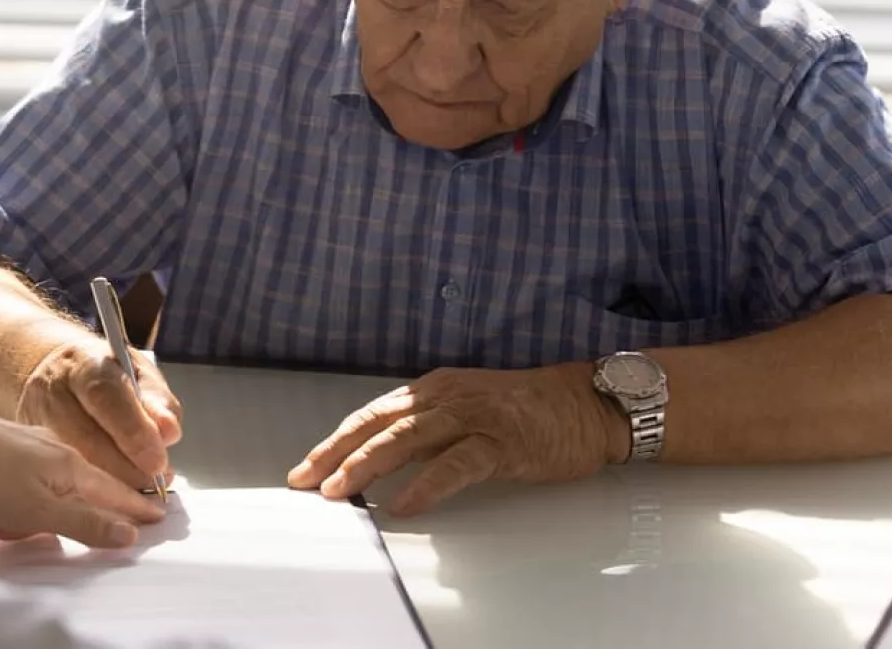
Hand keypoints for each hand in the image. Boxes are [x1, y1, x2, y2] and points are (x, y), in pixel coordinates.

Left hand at [0, 400, 165, 547]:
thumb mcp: (39, 512)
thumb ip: (86, 524)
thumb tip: (127, 533)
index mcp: (72, 467)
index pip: (117, 492)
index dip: (137, 507)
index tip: (158, 515)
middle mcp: (57, 452)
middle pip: (82, 492)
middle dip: (76, 517)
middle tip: (63, 530)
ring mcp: (29, 447)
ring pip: (47, 491)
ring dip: (31, 516)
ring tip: (0, 527)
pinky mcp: (3, 448)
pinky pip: (19, 485)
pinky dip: (9, 504)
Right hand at [18, 338, 182, 489]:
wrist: (54, 374)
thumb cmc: (105, 376)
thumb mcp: (138, 374)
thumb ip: (158, 402)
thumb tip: (169, 433)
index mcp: (85, 365)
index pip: (106, 397)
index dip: (134, 432)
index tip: (158, 461)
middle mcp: (53, 392)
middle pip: (87, 439)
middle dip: (127, 469)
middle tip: (157, 484)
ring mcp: (34, 422)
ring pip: (71, 465)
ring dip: (111, 488)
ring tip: (141, 494)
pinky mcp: (28, 450)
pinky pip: (60, 479)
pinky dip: (91, 494)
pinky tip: (113, 499)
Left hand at [287, 364, 626, 516]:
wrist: (585, 404)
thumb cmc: (526, 412)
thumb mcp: (465, 410)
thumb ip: (426, 430)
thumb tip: (380, 458)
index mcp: (433, 389)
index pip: (372, 414)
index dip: (335, 440)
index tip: (306, 467)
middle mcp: (446, 397)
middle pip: (378, 424)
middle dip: (336, 453)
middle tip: (305, 480)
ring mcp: (473, 417)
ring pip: (407, 439)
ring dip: (368, 465)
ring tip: (339, 490)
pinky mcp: (501, 442)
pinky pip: (456, 464)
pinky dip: (426, 485)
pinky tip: (404, 503)